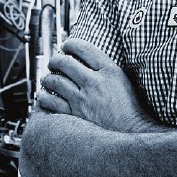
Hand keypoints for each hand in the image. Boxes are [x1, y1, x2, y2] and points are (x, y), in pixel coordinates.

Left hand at [35, 38, 162, 132]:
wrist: (133, 133)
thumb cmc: (130, 108)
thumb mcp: (123, 80)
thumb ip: (105, 68)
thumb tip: (85, 58)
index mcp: (109, 71)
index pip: (84, 49)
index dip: (70, 44)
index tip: (66, 45)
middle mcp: (95, 83)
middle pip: (65, 62)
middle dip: (55, 59)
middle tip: (53, 62)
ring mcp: (83, 100)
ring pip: (55, 81)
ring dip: (47, 78)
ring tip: (46, 79)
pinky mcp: (75, 116)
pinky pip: (51, 103)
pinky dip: (44, 98)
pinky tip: (43, 97)